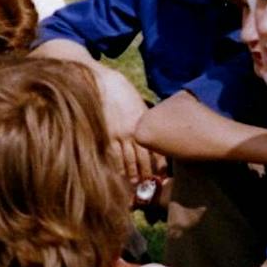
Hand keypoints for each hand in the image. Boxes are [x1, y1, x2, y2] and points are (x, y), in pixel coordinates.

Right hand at [93, 68, 165, 183]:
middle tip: (150, 184)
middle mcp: (133, 132)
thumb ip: (144, 119)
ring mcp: (118, 135)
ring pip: (128, 159)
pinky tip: (119, 174)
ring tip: (137, 183)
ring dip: (133, 173)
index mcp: (144, 124)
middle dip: (147, 172)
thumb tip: (151, 130)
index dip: (159, 163)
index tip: (162, 173)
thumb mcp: (138, 104)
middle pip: (142, 158)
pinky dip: (117, 166)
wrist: (104, 82)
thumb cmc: (122, 90)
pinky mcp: (105, 135)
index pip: (155, 148)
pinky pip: (113, 155)